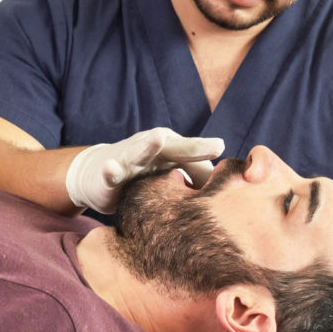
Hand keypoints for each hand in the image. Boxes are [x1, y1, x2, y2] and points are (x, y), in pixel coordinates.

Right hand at [64, 127, 224, 213]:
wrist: (99, 172)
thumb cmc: (145, 172)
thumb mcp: (173, 174)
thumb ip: (200, 179)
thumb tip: (233, 193)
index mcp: (173, 149)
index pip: (195, 151)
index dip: (208, 149)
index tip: (224, 148)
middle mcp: (154, 149)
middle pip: (176, 147)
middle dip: (194, 146)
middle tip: (215, 145)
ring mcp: (131, 158)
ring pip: (141, 152)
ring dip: (148, 145)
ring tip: (158, 138)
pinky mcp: (110, 174)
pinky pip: (111, 173)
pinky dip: (110, 170)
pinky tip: (111, 167)